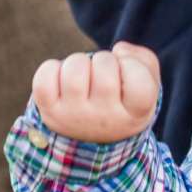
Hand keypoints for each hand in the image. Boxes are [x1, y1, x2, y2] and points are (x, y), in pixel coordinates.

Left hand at [31, 43, 161, 143]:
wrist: (93, 142)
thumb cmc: (124, 102)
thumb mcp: (147, 86)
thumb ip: (144, 60)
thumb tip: (119, 50)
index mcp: (135, 114)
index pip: (139, 81)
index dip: (133, 65)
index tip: (128, 73)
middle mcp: (105, 119)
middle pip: (105, 66)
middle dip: (105, 60)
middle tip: (104, 75)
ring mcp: (75, 116)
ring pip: (74, 69)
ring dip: (79, 63)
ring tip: (84, 77)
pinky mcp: (50, 111)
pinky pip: (44, 78)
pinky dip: (51, 69)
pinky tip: (62, 79)